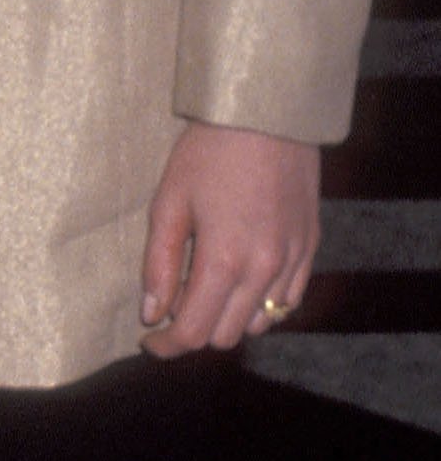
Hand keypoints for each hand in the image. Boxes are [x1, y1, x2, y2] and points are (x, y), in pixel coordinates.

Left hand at [139, 119, 317, 354]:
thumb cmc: (209, 152)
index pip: (194, 332)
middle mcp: (264, 270)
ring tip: (206, 289)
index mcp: (224, 260)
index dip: (168, 345)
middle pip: (227, 335)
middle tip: (173, 306)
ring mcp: (293, 261)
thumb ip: (160, 263)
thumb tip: (152, 313)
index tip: (150, 341)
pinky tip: (241, 281)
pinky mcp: (310, 248)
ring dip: (229, 319)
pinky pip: (288, 301)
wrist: (268, 115)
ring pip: (260, 324)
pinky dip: (262, 304)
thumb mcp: (169, 201)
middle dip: (195, 330)